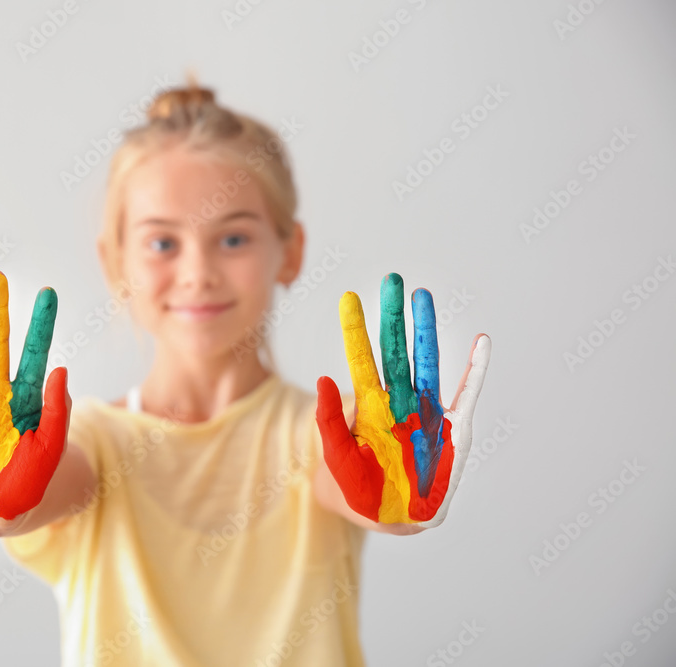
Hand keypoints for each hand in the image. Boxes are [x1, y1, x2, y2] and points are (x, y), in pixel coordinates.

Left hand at [315, 273, 490, 526]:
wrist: (388, 518)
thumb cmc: (358, 487)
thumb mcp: (335, 455)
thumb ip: (328, 420)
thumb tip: (323, 378)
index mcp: (368, 407)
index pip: (361, 360)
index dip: (355, 330)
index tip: (349, 298)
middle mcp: (398, 401)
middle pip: (395, 350)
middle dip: (392, 316)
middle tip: (391, 279)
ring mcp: (425, 412)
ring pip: (427, 362)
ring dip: (425, 331)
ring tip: (423, 297)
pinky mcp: (451, 430)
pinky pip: (465, 395)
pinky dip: (474, 370)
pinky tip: (482, 342)